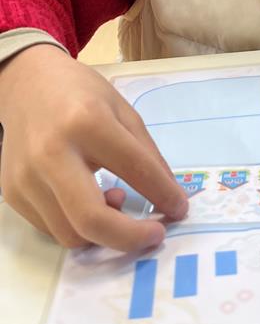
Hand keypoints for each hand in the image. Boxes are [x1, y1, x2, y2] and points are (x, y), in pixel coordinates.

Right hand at [0, 45, 187, 250]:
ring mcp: (26, 177)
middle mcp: (51, 153)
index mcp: (87, 122)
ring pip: (71, 234)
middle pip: (91, 220)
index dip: (163, 195)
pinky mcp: (12, 194)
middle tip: (154, 235)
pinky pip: (52, 228)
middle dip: (130, 238)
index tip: (179, 210)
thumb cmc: (80, 95)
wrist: (26, 85)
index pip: (134, 169)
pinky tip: (85, 197)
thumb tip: (170, 200)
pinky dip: (77, 225)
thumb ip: (147, 156)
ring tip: (112, 199)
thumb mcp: (123, 111)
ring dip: (103, 231)